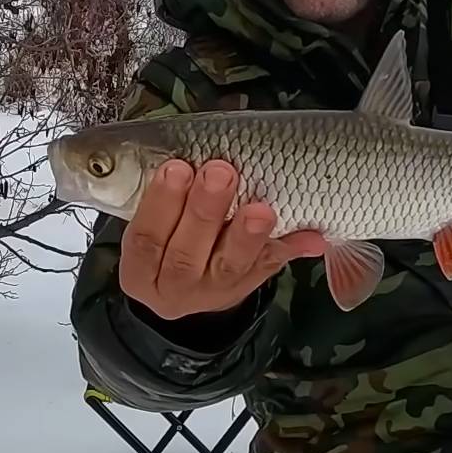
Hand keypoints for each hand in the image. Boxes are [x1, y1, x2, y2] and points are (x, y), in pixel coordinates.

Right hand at [118, 158, 325, 321]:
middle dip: (205, 212)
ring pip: (230, 267)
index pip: (146, 239)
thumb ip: (159, 194)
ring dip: (247, 236)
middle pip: (187, 255)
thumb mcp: (149, 223)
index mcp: (140, 272)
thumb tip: (174, 159)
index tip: (177, 167)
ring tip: (260, 209)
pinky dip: (290, 248)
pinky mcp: (245, 289)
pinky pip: (269, 269)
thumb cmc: (164, 237)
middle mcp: (174, 288)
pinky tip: (311, 235)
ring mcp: (212, 293)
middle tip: (221, 173)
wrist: (181, 287)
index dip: (160, 204)